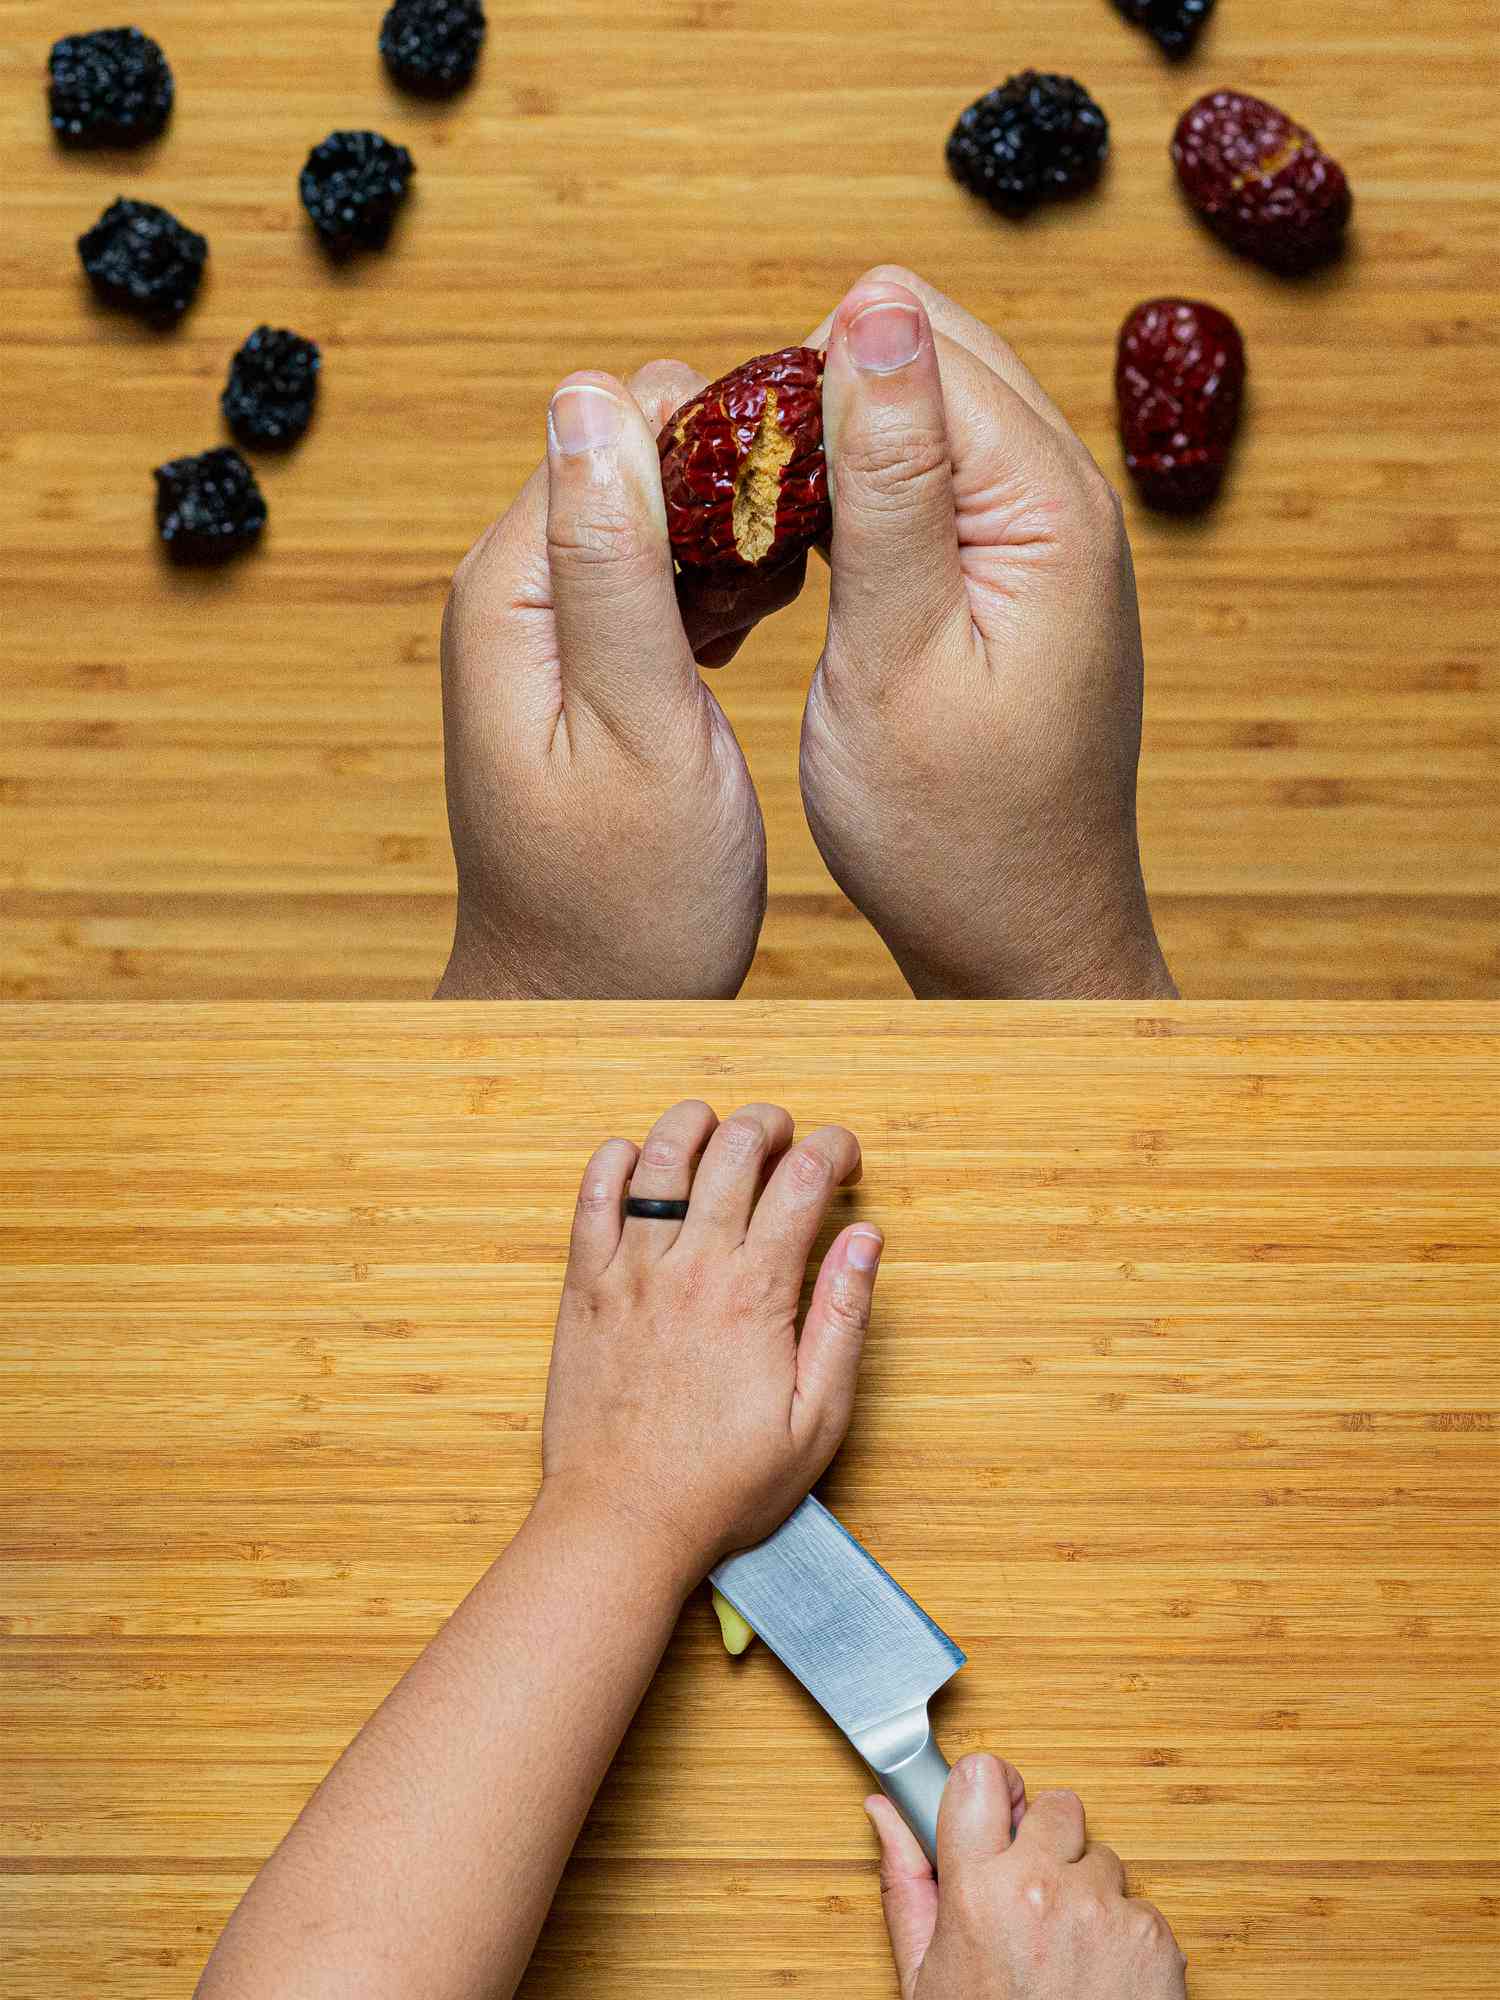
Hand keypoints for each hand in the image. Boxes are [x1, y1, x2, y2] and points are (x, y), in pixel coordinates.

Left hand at [437, 364, 806, 998]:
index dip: (716, 433)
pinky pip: (650, 579)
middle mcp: (510, 596)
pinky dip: (708, 588)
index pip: (608, 426)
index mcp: (511, 593)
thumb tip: (592, 396)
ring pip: (648, 518)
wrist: (589, 1006)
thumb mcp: (638, 725)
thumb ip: (615, 562)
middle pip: (629, 461)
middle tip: (798, 558)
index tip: (799, 487)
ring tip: (780, 600)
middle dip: (723, 487)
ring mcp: (541, 632)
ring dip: (724, 538)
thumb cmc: (624, 899)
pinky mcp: (579, 668)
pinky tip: (749, 631)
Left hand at [540, 1098, 881, 1579]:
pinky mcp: (584, 1288)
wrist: (623, 1520)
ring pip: (661, 1155)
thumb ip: (842, 1319)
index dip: (833, 1148)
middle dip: (770, 1124)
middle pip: (735, 1146)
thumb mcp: (817, 1419)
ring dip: (695, 1123)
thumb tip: (865, 1239)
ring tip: (717, 1131)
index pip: (803, 1179)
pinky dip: (615, 1161)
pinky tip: (638, 1163)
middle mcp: (693, 1267)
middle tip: (785, 1140)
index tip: (843, 1158)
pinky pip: (591, 1196)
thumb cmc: (724, 1484)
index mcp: (756, 1295)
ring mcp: (631, 1271)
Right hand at [798, 267, 1177, 998]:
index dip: (799, 380)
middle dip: (815, 405)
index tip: (720, 470)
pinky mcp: (1021, 578)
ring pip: (921, 423)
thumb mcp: (896, 652)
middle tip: (730, 511)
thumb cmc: (952, 832)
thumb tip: (874, 307)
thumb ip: (887, 479)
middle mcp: (1067, 499)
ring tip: (755, 544)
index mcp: (1047, 503)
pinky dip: (859, 506)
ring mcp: (1049, 538)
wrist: (1019, 940)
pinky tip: (805, 569)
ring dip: (831, 457)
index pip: (915, 341)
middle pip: (924, 362)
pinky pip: (932, 488)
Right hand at [869, 1755, 1186, 1999]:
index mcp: (979, 1892)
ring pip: (1101, 1857)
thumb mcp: (926, 1976)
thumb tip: (884, 1811)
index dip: (990, 1791)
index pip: (982, 1777)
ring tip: (1065, 1948)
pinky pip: (1137, 1904)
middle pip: (1056, 1806)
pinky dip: (1122, 1933)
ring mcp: (1105, 1911)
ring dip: (1086, 1890)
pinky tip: (1098, 1973)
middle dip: (1046, 1840)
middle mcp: (1045, 1889)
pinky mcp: (1153, 1938)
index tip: (995, 1813)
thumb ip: (906, 1883)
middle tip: (1032, 1893)